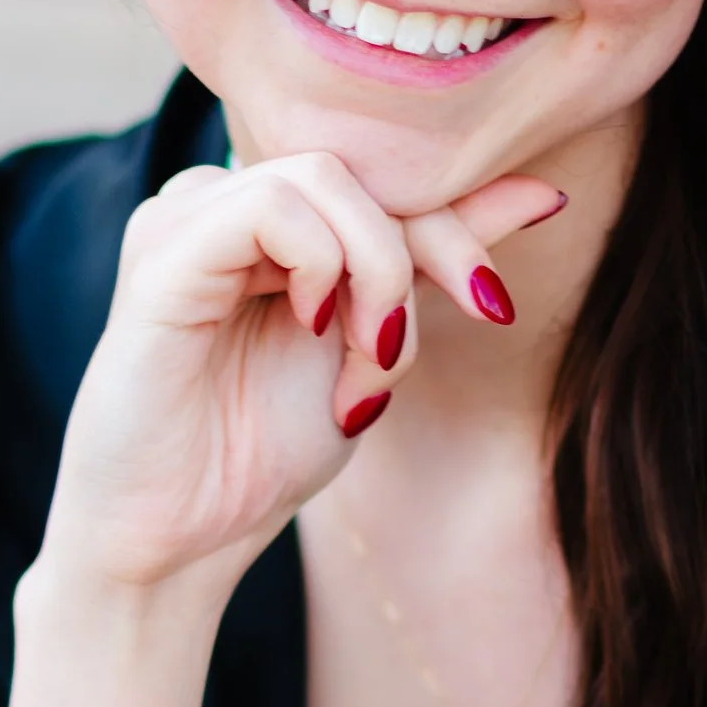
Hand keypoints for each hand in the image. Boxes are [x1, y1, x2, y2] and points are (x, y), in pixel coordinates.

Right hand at [43, 151, 558, 600]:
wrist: (177, 539)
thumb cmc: (257, 452)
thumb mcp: (376, 346)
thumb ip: (434, 264)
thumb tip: (543, 193)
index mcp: (268, 221)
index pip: (381, 175)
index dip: (457, 223)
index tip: (494, 298)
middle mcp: (222, 203)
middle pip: (363, 167)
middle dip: (425, 251)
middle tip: (402, 351)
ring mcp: (185, 220)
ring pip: (325, 177)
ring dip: (375, 272)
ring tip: (358, 361)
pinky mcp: (163, 254)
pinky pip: (271, 207)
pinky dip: (321, 266)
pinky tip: (310, 330)